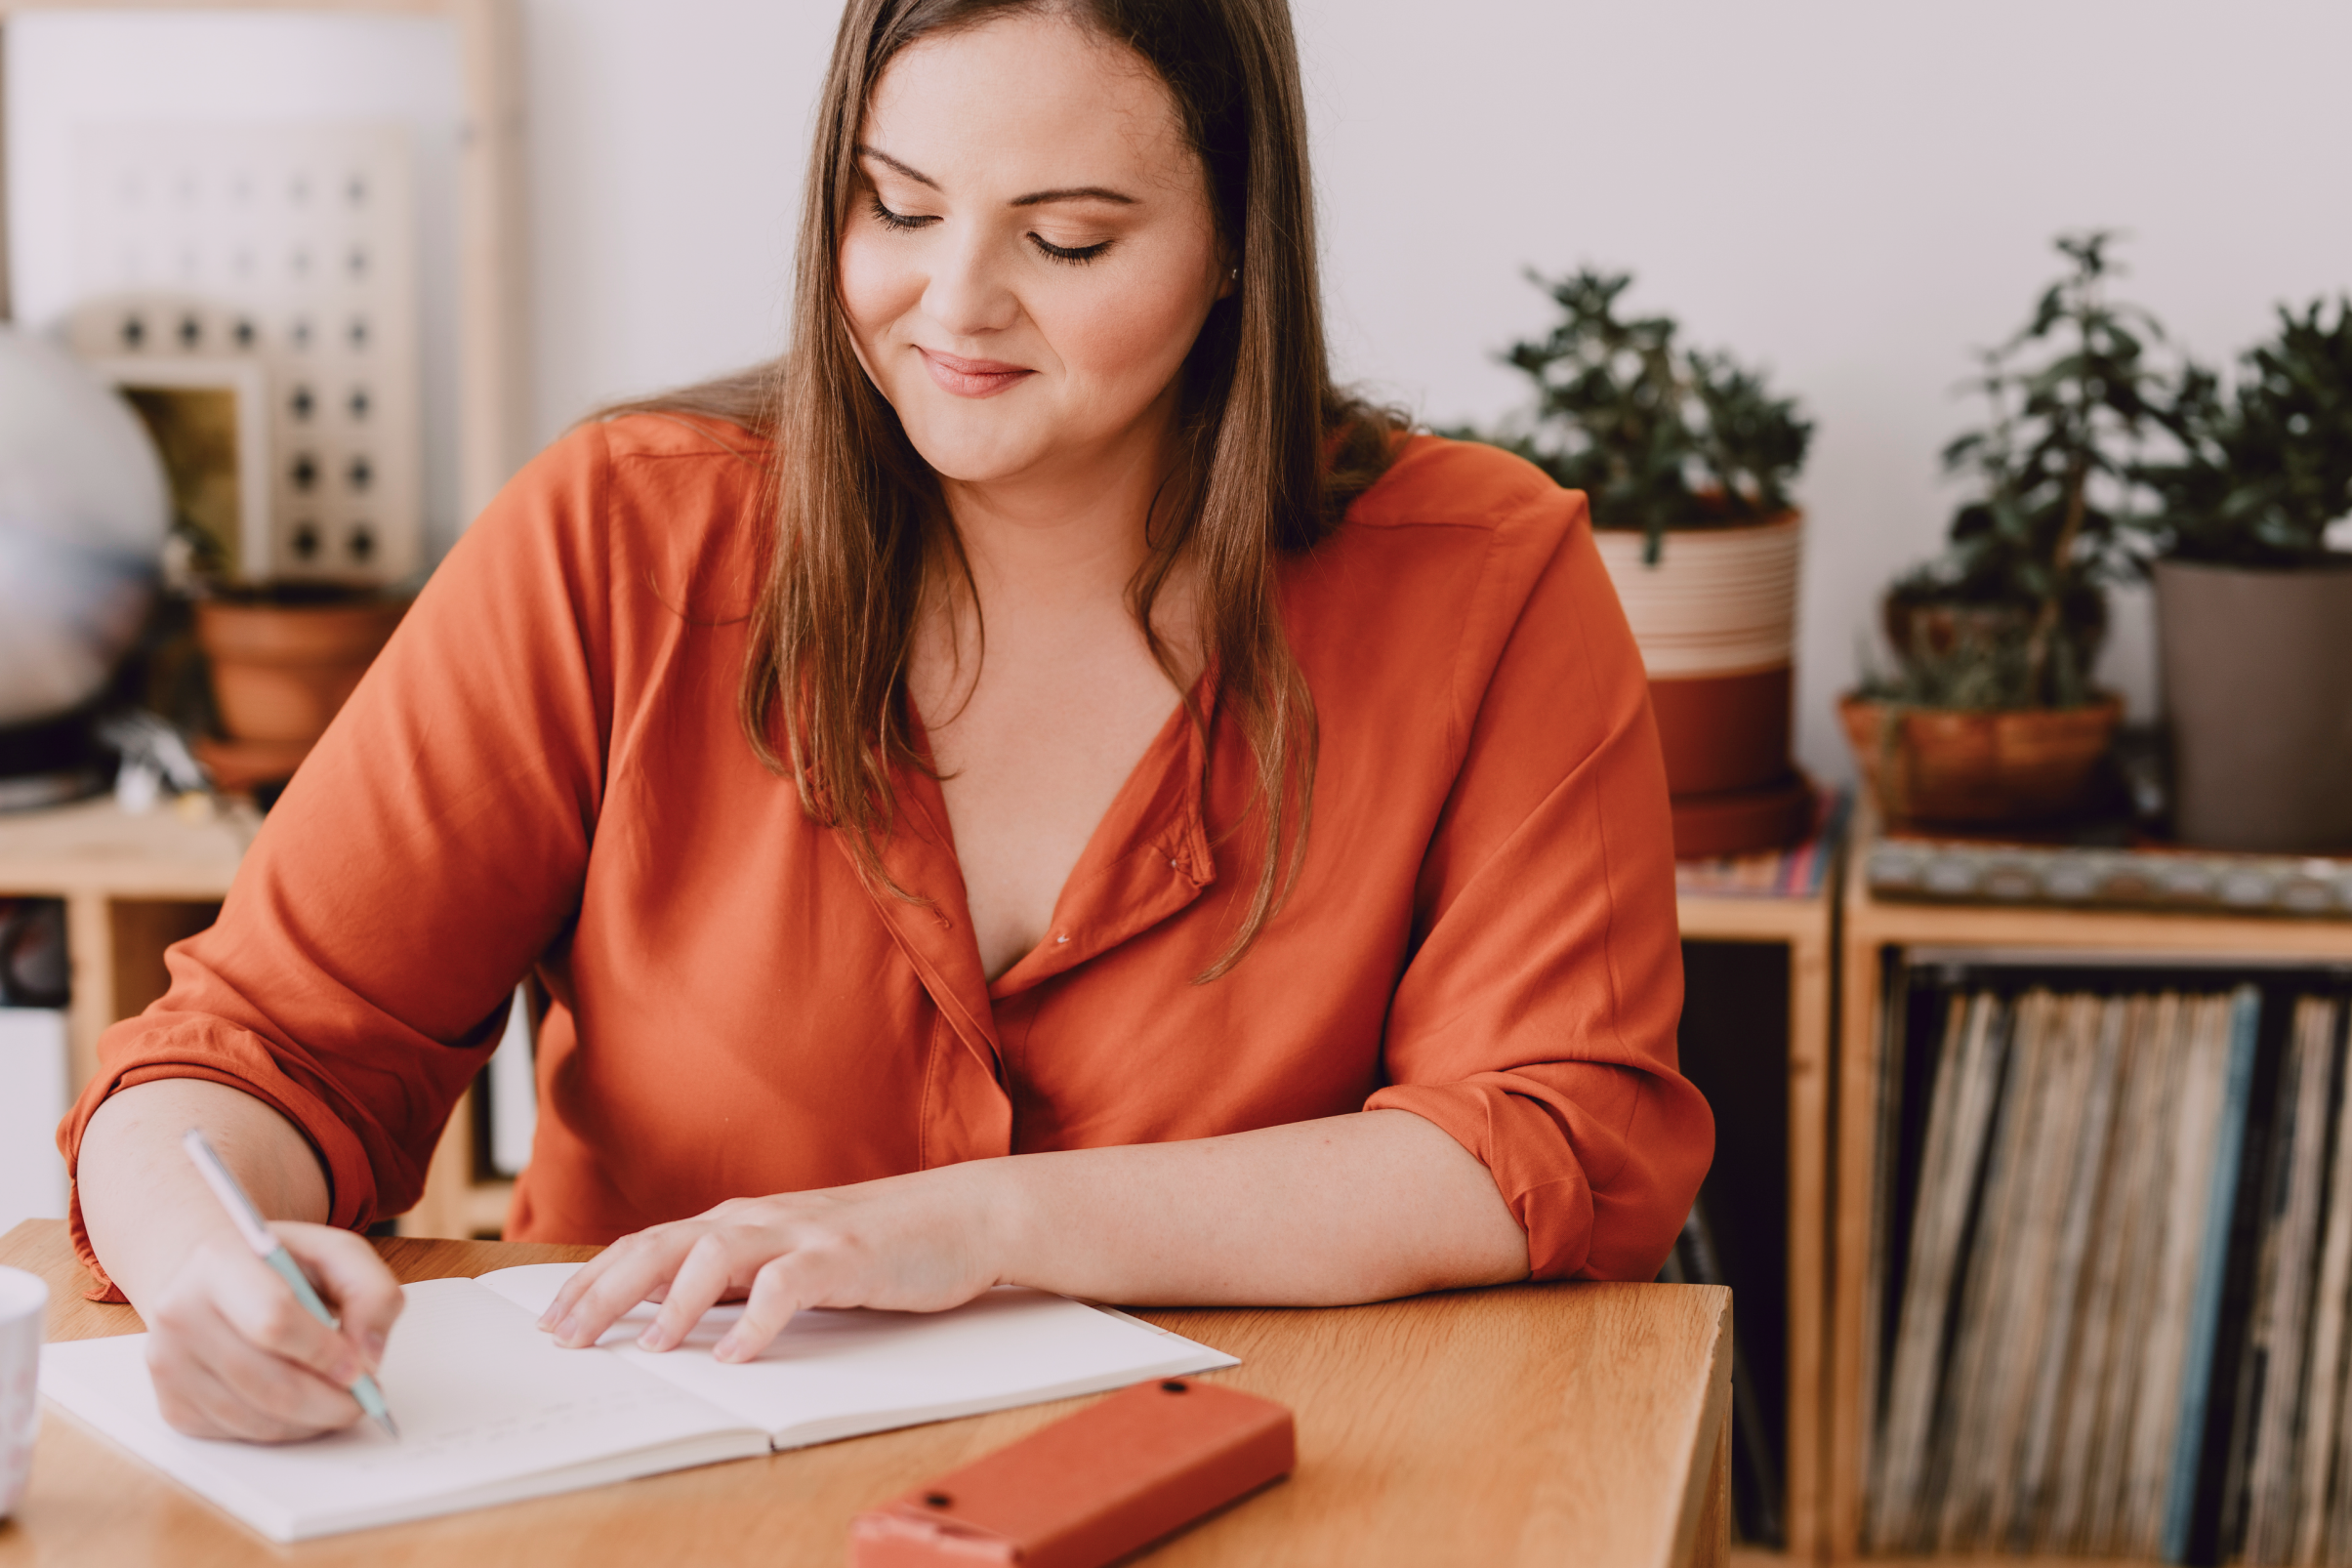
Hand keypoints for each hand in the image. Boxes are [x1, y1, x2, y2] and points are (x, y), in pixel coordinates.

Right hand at [142, 1222, 402, 1442]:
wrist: (207, 1276)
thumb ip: (371, 1292)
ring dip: (312, 1420)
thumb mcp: (337, 1253)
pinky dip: (284, 1430)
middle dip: (329, 1401)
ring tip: (339, 1398)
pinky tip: (301, 1403)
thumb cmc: (277, 1264)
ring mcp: (169, 1364)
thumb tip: (369, 1356)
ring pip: (256, 1418)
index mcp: (218, 1262)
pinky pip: (239, 1435)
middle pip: (268, 1383)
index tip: (360, 1368)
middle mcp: (180, 1313)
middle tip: (365, 1396)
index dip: (324, 1352)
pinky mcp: (172, 1404)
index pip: (273, 1319)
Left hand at [540, 1167, 1008, 1362]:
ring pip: (715, 1255)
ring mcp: (802, 1233)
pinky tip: (737, 1355)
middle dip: (605, 1291)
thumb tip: (679, 1316)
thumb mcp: (795, 1256)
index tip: (553, 1319)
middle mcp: (760, 1218)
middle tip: (565, 1337)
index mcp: (742, 1220)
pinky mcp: (845, 1256)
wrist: (966, 1214)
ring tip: (649, 1348)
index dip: (594, 1279)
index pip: (649, 1244)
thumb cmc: (882, 1241)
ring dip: (674, 1303)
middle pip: (662, 1245)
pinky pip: (789, 1286)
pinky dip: (757, 1321)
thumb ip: (742, 1277)